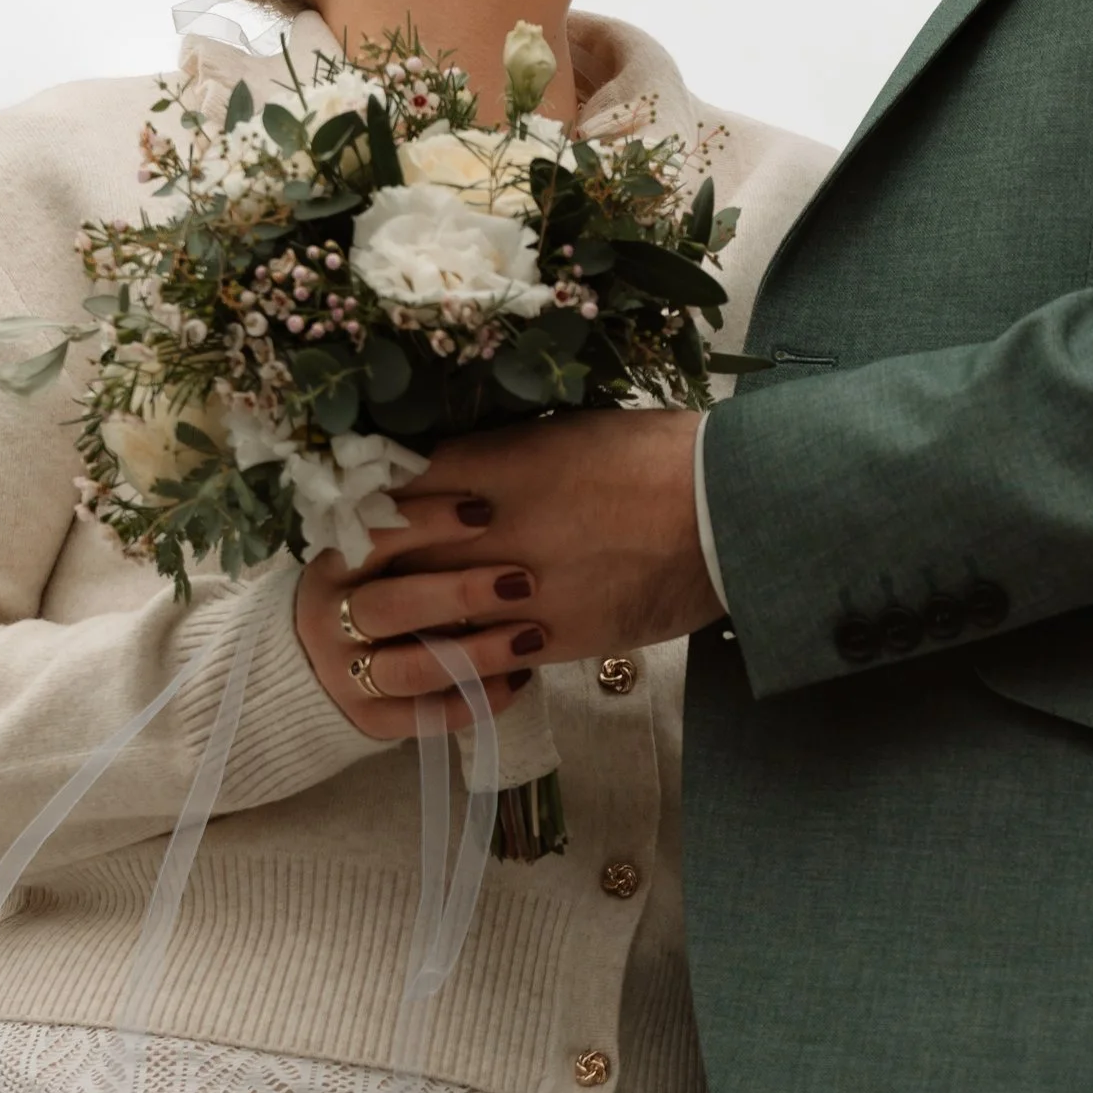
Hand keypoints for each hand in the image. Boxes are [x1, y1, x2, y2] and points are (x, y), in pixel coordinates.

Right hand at [295, 488, 546, 741]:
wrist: (300, 669)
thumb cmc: (360, 590)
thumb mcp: (365, 554)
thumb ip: (402, 528)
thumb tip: (477, 482)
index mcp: (332, 567)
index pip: (374, 538)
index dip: (427, 522)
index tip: (484, 509)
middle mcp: (331, 622)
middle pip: (394, 608)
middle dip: (461, 593)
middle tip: (524, 579)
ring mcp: (346, 677)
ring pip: (415, 668)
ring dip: (479, 653)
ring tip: (533, 635)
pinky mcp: (370, 722)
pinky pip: (428, 716)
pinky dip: (476, 699)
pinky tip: (519, 679)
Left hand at [372, 411, 719, 667]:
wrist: (728, 508)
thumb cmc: (656, 453)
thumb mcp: (565, 432)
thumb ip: (498, 456)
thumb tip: (450, 473)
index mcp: (493, 466)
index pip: (391, 490)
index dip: (367, 504)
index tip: (364, 511)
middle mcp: (492, 529)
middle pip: (393, 556)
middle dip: (377, 565)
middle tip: (369, 572)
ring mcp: (520, 590)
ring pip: (428, 616)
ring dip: (413, 619)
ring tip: (408, 619)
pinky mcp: (555, 638)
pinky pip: (481, 660)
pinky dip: (466, 658)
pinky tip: (467, 651)